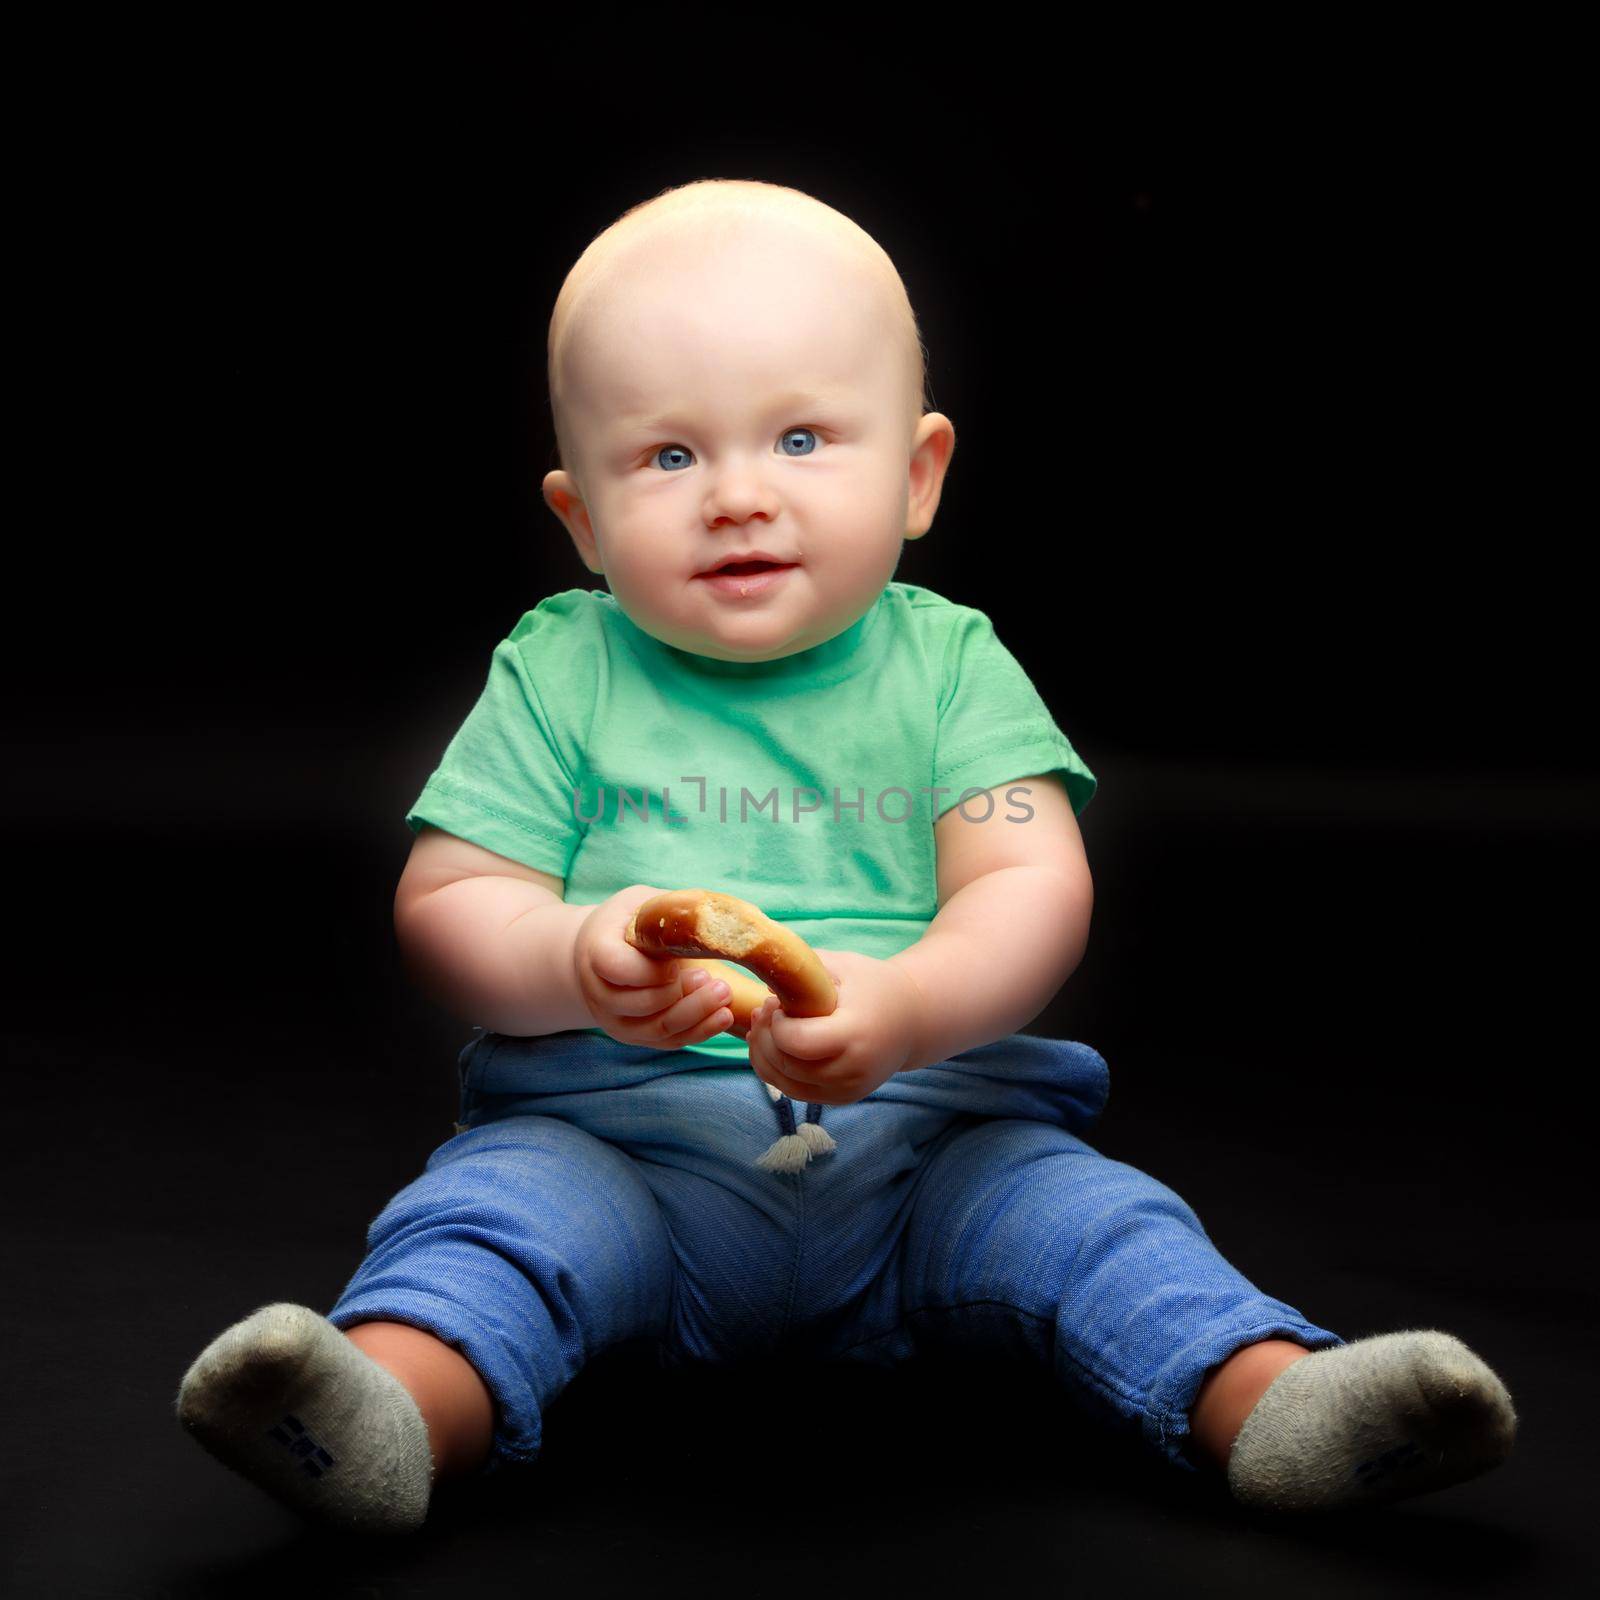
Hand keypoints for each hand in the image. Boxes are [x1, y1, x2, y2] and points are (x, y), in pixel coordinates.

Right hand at [573, 885, 735, 1049]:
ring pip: (656, 1029)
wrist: (601, 949)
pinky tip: (723, 1016)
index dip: (650, 971)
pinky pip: (667, 1042)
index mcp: (597, 951)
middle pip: (641, 1004)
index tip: (677, 962)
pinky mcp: (634, 1035)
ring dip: (695, 1016)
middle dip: (683, 995)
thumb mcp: (642, 902)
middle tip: (717, 981)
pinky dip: (697, 1032)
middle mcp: (599, 991)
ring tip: (725, 997)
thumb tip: (715, 916)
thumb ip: (669, 909)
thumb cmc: (628, 921)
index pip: (617, 968)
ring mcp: (615, 1018)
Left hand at [745, 948, 924, 1105]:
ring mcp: (847, 1090)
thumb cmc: (875, 986)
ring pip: (784, 1083)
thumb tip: (764, 985)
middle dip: (765, 1038)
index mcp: (855, 1034)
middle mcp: (852, 1070)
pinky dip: (775, 1071)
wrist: (913, 1020)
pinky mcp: (842, 1099)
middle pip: (787, 1065)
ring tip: (763, 1026)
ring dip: (763, 1056)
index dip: (777, 1024)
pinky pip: (795, 1091)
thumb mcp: (843, 966)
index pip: (797, 1042)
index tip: (777, 1003)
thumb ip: (804, 970)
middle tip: (765, 1010)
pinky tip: (771, 1045)